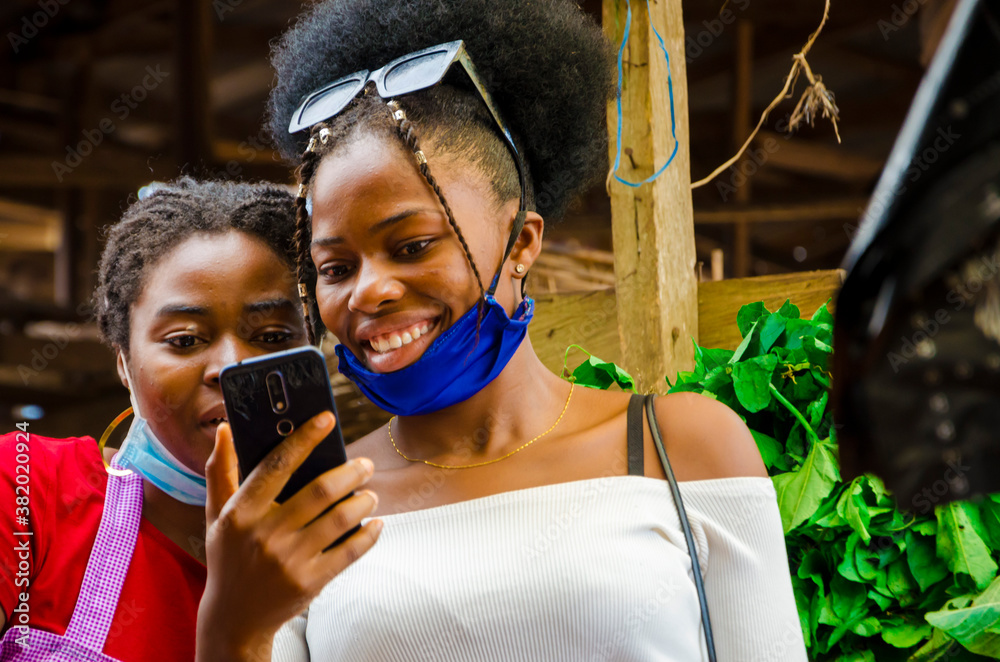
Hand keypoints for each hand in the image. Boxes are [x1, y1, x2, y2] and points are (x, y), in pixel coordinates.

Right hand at [195, 412, 381, 660]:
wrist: (234, 618)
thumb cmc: (228, 557)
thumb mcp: (216, 516)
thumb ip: (220, 471)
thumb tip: (224, 429)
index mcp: (241, 512)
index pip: (276, 465)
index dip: (304, 438)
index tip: (327, 418)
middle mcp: (265, 534)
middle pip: (321, 490)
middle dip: (352, 472)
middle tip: (365, 465)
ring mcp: (289, 560)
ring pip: (341, 518)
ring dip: (364, 500)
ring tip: (370, 493)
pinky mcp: (310, 581)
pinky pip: (350, 551)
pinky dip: (369, 534)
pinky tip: (375, 523)